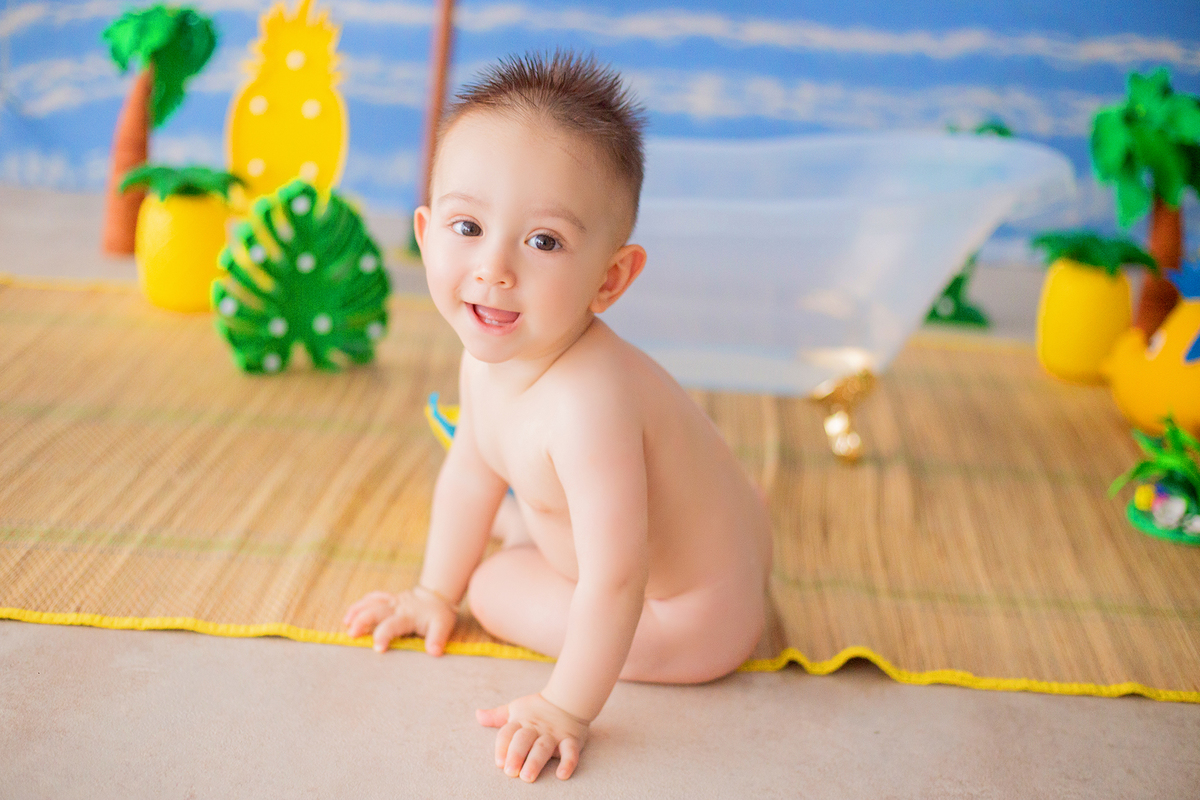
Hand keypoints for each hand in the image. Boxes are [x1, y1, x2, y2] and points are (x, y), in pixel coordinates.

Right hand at [342, 588, 456, 655]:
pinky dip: (361, 604)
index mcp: (408, 615)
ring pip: (371, 602)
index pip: (392, 625)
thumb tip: (434, 652)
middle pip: (375, 610)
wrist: (438, 596)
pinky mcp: (388, 599)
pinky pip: (373, 598)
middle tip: (352, 635)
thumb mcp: (443, 626)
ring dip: (357, 611)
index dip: (383, 636)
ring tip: (346, 623)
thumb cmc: (439, 615)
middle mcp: (397, 607)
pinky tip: (351, 614)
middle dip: (362, 621)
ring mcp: (392, 602)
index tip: (377, 649)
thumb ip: (437, 639)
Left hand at [476, 693, 588, 781]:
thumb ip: (496, 716)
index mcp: (521, 721)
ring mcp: (554, 734)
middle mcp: (536, 728)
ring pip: (543, 747)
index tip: (499, 763)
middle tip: (510, 772)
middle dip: (516, 754)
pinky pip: (570, 751)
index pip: (508, 733)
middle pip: (524, 739)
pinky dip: (568, 762)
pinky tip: (562, 775)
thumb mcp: (515, 709)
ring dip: (535, 761)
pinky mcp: (571, 740)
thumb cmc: (537, 709)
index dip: (502, 747)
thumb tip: (478, 715)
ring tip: (527, 776)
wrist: (568, 699)